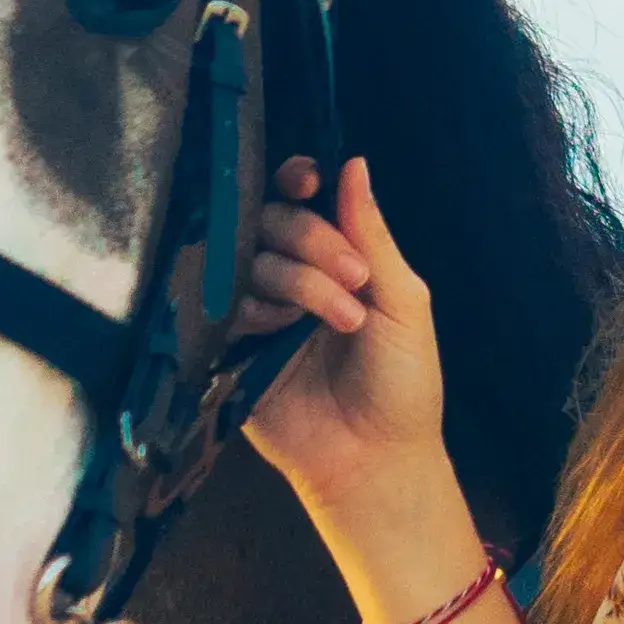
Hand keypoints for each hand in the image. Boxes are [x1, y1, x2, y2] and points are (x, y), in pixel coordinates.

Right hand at [236, 154, 447, 535]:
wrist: (374, 461)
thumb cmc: (403, 385)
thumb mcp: (403, 303)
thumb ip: (372, 235)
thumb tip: (353, 162)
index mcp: (334, 260)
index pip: (299, 200)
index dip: (297, 182)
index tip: (310, 185)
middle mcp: (291, 277)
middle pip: (271, 220)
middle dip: (312, 239)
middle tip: (355, 280)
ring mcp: (257, 311)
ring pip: (247, 257)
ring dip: (296, 279)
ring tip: (340, 321)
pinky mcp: (228, 347)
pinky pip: (219, 303)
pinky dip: (252, 306)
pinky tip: (280, 330)